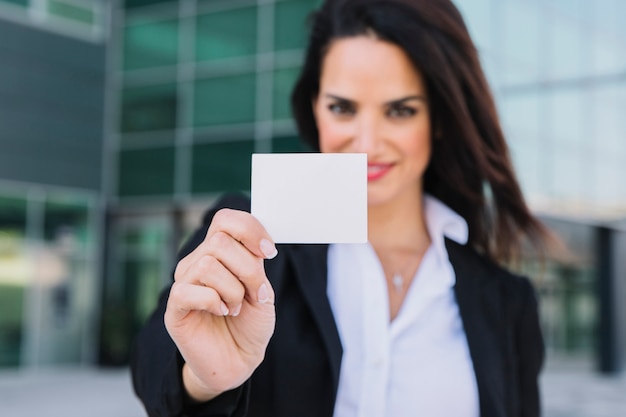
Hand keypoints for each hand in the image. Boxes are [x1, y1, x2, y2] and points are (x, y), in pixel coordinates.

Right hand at [164, 208, 277, 401]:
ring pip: (207, 265)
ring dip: (233, 290)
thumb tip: (256, 242)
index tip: (269, 252)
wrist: (240, 360)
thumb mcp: (261, 288)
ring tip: (235, 307)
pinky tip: (221, 312)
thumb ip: (255, 263)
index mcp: (219, 251)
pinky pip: (188, 291)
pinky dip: (214, 302)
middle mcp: (197, 261)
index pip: (225, 219)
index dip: (250, 229)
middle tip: (255, 293)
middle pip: (219, 242)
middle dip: (248, 270)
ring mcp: (183, 283)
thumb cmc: (250, 323)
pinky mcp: (174, 308)